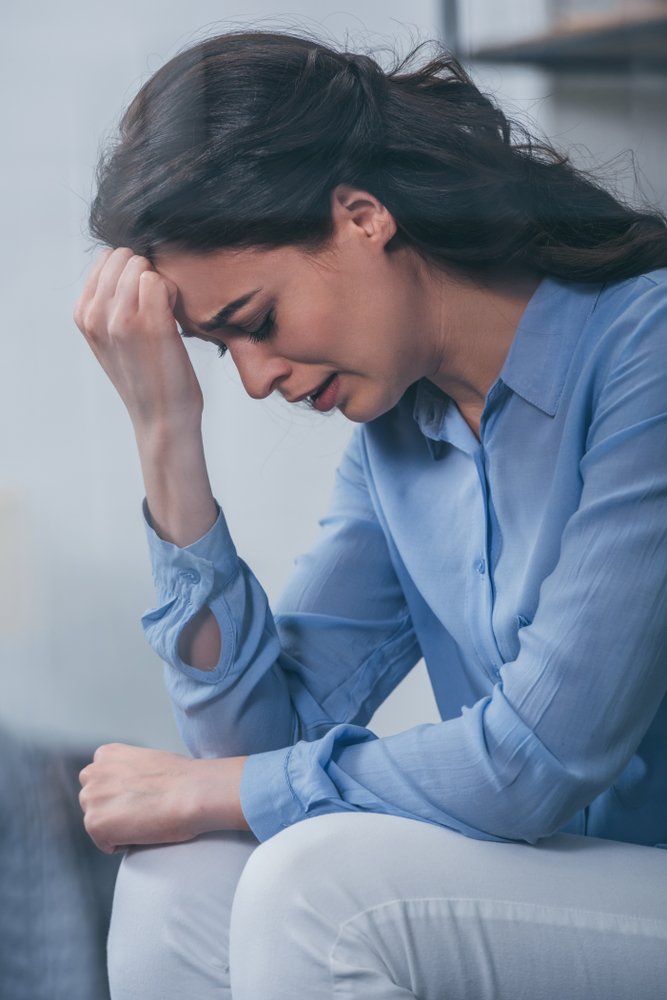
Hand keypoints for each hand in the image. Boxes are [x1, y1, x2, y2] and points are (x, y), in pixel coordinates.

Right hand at [74, 248, 202, 435]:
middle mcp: (96, 314)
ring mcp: (121, 318)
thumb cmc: (146, 378)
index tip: (141, 303)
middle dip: (144, 272)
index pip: (105, 260)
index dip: (130, 273)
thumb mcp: (111, 341)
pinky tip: (174, 318)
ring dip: (160, 282)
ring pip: (141, 264)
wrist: (162, 419)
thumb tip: (124, 263)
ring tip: (165, 313)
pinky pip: (159, 279)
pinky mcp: (151, 324)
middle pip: (123, 256)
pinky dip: (173, 292)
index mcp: (83, 315)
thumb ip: (107, 306)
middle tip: (157, 306)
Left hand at [79, 743, 248, 853]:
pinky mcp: (94, 823)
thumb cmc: (182, 778)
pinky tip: (143, 830)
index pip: (99, 782)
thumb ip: (128, 771)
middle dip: (113, 809)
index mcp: (106, 754)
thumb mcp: (147, 760)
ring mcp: (91, 798)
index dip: (121, 793)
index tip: (141, 796)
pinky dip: (122, 844)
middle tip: (143, 810)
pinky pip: (105, 844)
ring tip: (144, 819)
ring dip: (116, 826)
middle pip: (93, 801)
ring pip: (97, 822)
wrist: (192, 791)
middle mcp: (93, 772)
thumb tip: (129, 789)